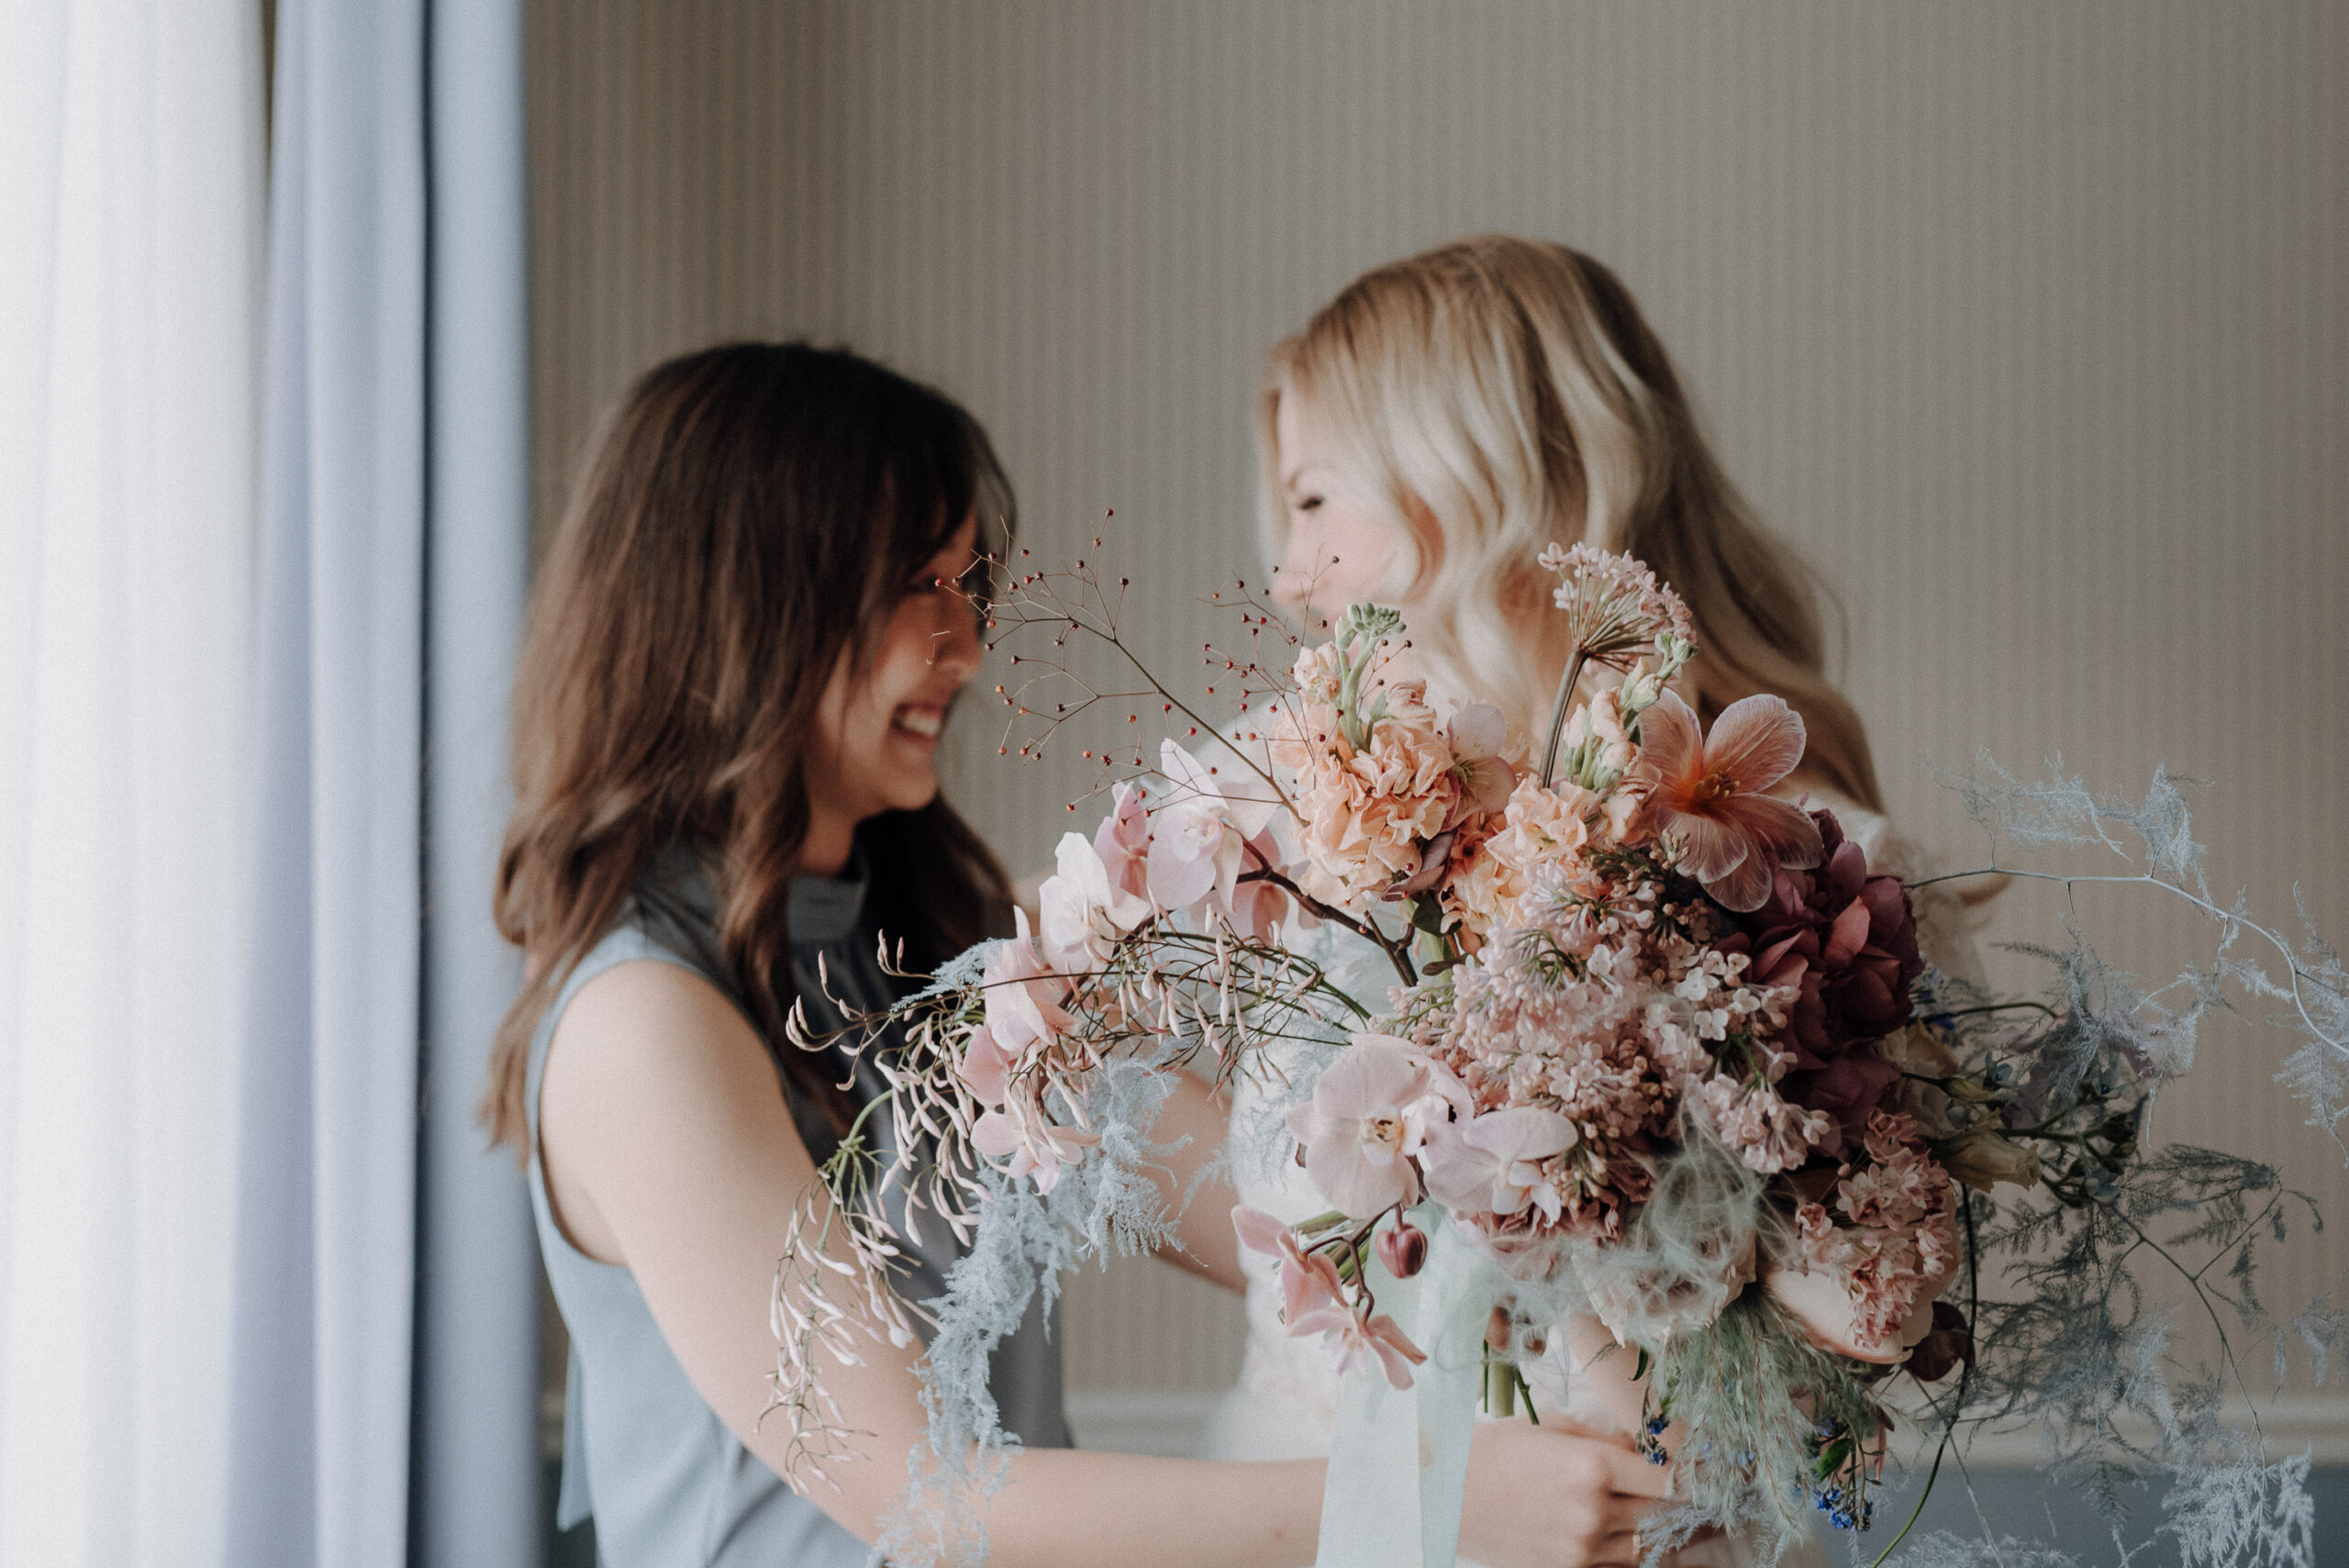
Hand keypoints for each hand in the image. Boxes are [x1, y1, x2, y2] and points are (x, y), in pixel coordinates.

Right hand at [1458, 1415, 1670, 1567]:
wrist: (1449, 1496)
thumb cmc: (1495, 1452)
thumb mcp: (1549, 1429)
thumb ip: (1601, 1440)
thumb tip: (1639, 1451)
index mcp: (1591, 1465)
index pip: (1664, 1479)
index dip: (1683, 1476)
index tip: (1692, 1473)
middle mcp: (1593, 1510)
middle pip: (1658, 1513)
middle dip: (1661, 1500)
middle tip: (1660, 1490)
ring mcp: (1581, 1547)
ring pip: (1640, 1544)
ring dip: (1639, 1526)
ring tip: (1625, 1508)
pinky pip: (1614, 1565)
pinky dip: (1617, 1550)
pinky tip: (1604, 1531)